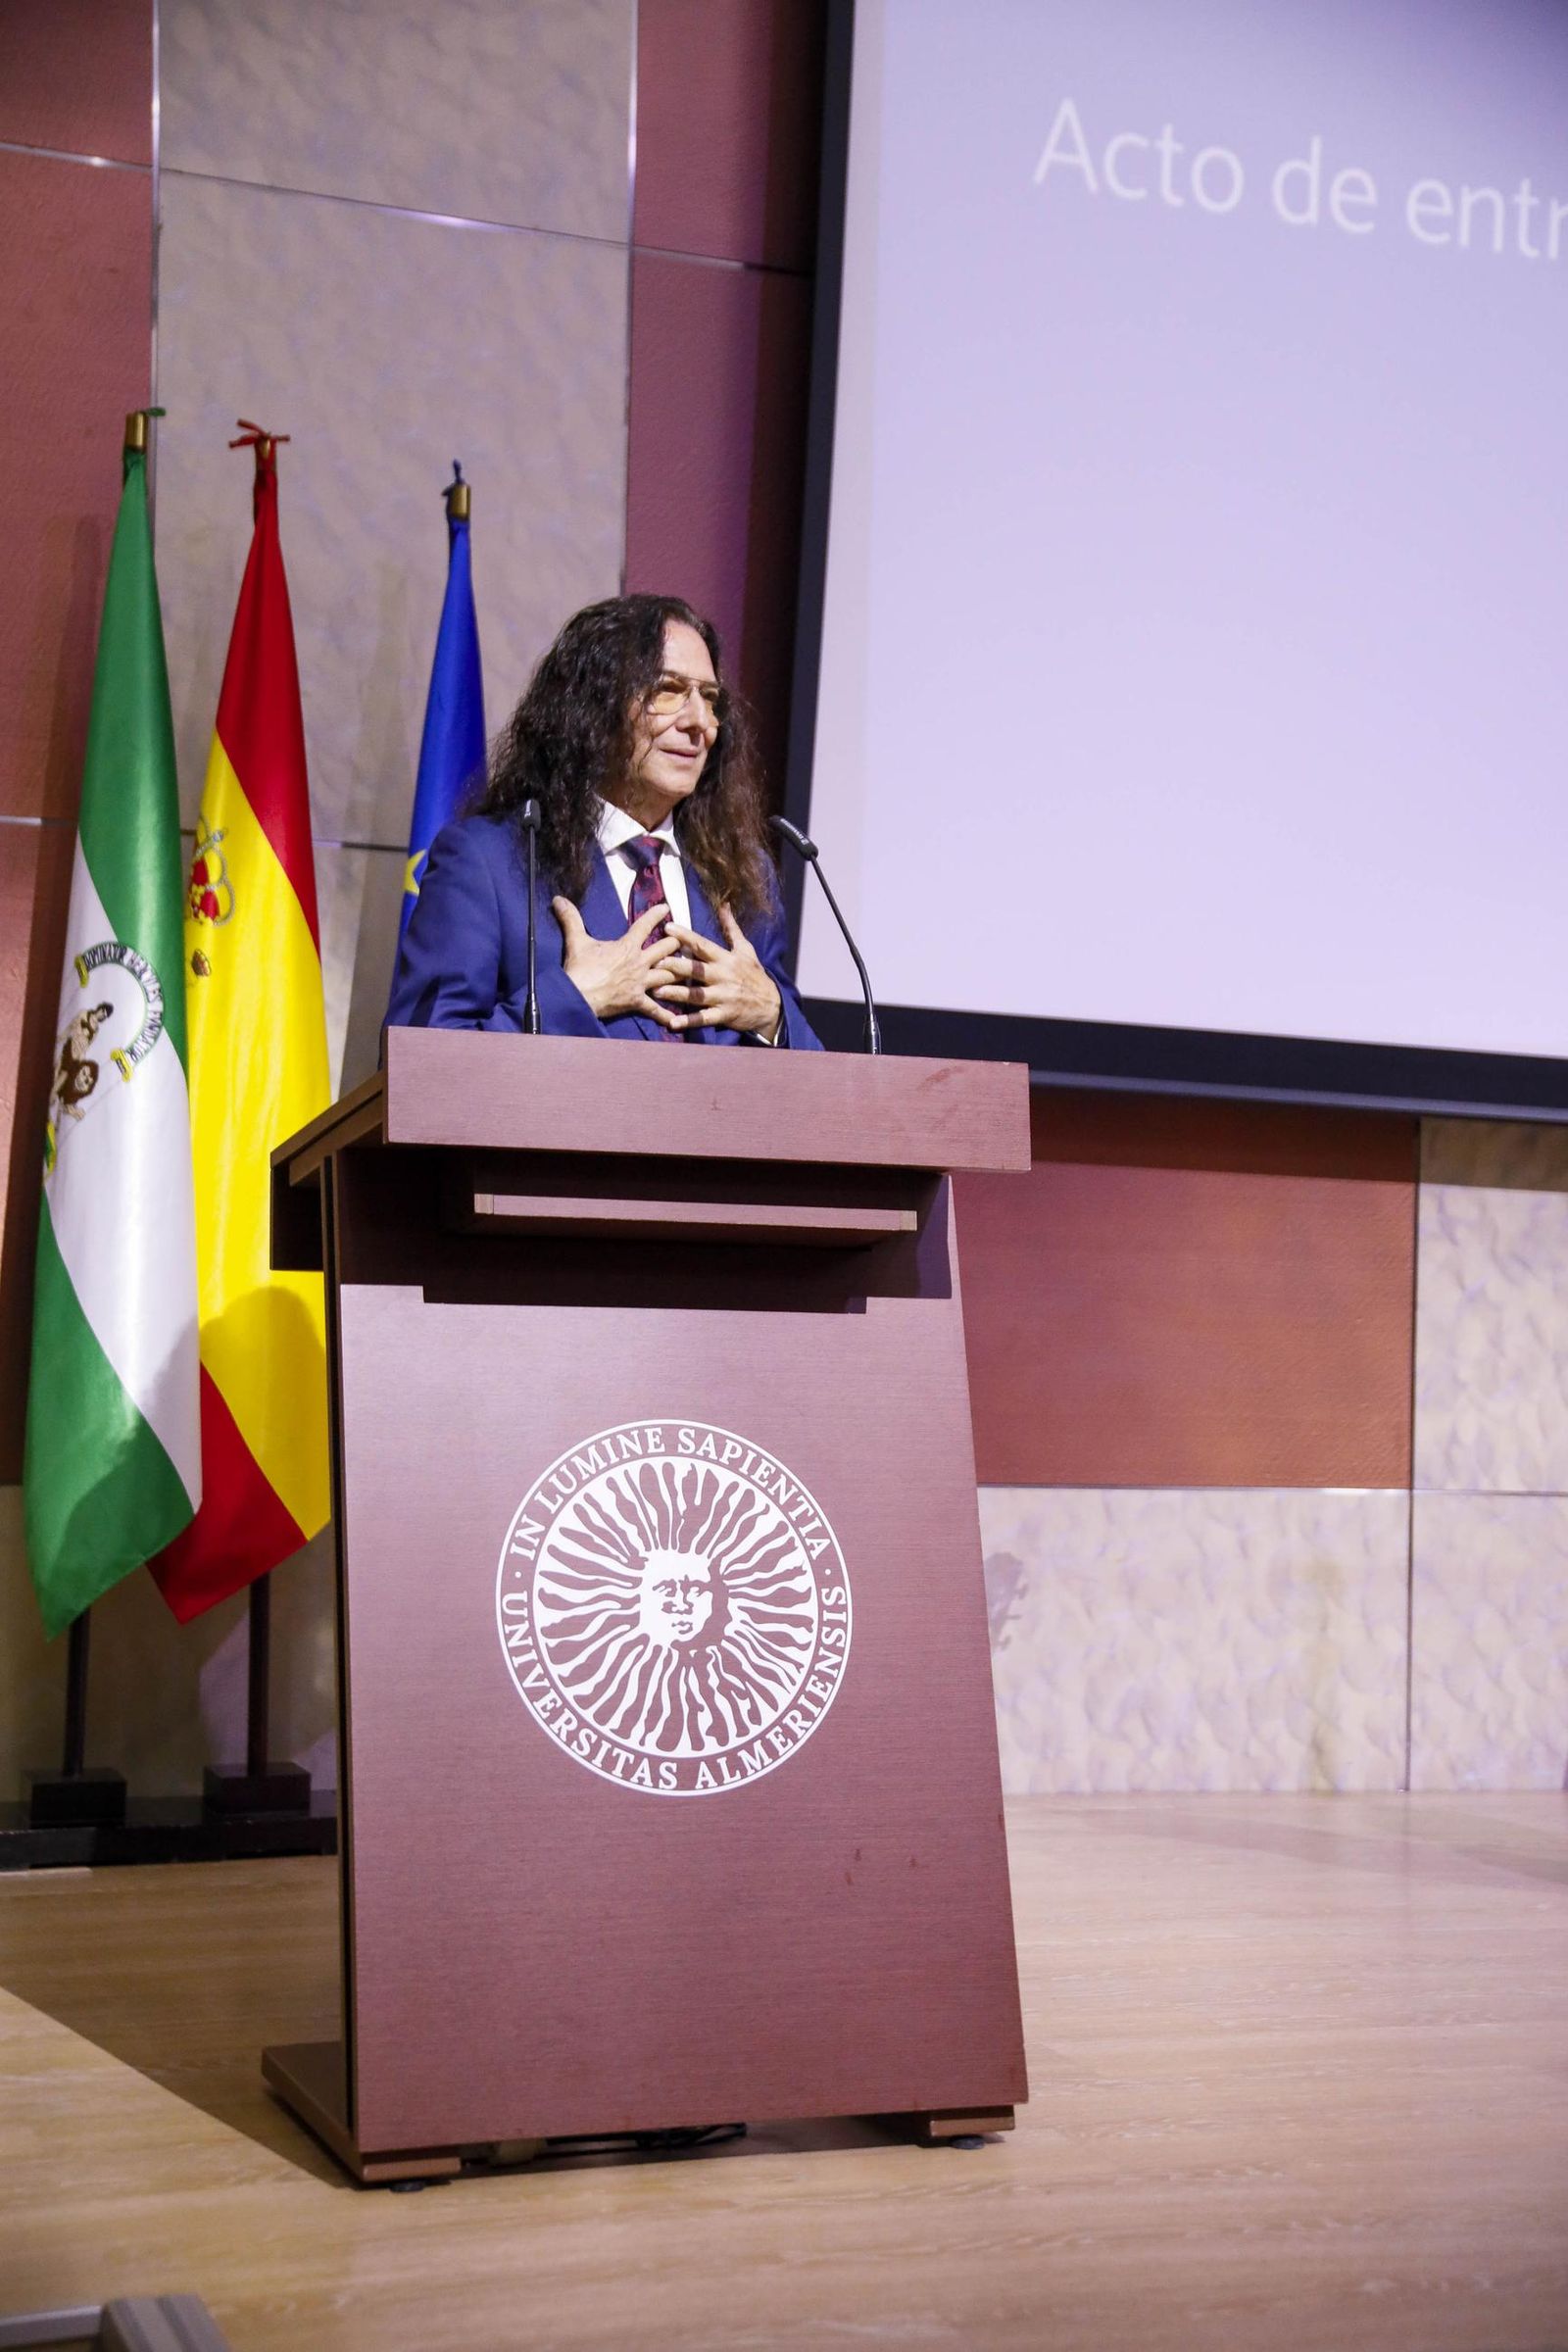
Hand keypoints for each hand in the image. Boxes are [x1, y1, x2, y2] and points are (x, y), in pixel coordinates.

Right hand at [553, 897, 682, 1026]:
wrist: (577, 996)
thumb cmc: (579, 968)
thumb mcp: (576, 941)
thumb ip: (571, 918)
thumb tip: (558, 899)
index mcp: (627, 947)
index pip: (645, 925)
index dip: (656, 915)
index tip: (667, 908)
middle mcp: (639, 963)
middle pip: (666, 949)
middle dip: (676, 943)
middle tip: (683, 940)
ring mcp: (641, 984)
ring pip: (669, 975)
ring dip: (679, 973)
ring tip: (689, 970)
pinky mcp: (637, 1002)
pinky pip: (655, 1009)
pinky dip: (665, 1014)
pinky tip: (677, 1019)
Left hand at [655, 909, 782, 1037]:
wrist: (773, 1005)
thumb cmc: (755, 975)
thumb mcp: (746, 949)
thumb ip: (731, 928)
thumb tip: (723, 905)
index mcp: (726, 959)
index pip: (703, 945)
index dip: (686, 936)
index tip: (668, 928)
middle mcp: (723, 976)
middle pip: (696, 969)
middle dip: (675, 965)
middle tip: (655, 962)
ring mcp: (723, 997)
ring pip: (696, 994)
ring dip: (676, 993)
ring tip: (656, 991)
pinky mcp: (724, 1015)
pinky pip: (704, 1018)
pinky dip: (688, 1021)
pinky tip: (672, 1023)